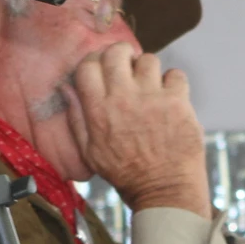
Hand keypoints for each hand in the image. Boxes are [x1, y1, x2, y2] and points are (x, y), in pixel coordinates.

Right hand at [62, 42, 208, 214]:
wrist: (165, 191)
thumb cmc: (127, 175)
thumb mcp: (91, 153)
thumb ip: (77, 119)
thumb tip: (66, 89)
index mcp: (99, 111)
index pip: (88, 66)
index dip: (95, 61)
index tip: (103, 67)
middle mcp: (123, 99)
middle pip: (116, 52)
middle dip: (121, 54)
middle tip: (127, 65)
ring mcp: (152, 98)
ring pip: (148, 59)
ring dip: (148, 70)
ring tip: (150, 86)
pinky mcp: (178, 102)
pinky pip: (175, 74)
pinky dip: (173, 82)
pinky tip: (170, 97)